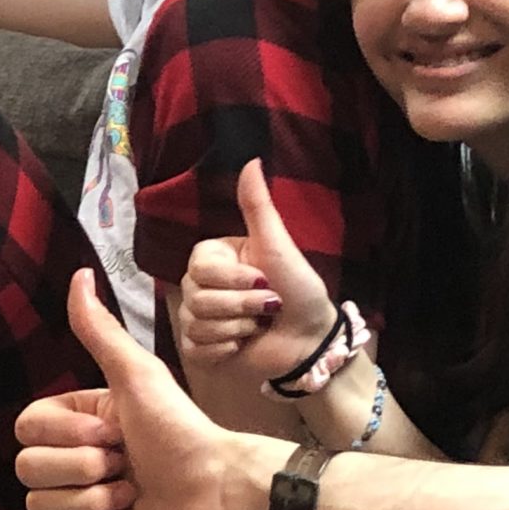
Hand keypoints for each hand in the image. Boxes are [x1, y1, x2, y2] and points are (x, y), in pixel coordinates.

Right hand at [15, 267, 288, 509]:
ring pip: (40, 507)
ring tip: (132, 496)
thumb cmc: (183, 429)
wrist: (219, 490)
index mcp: (78, 420)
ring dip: (93, 503)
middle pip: (27, 469)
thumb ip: (100, 330)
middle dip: (83, 470)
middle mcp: (75, 459)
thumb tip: (79, 273)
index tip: (113, 431)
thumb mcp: (138, 376)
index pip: (25, 428)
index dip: (66, 434)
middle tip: (127, 466)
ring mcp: (81, 502)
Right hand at [172, 160, 338, 380]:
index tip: (264, 280)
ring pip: (196, 324)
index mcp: (213, 259)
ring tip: (259, 326)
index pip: (199, 268)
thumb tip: (252, 159)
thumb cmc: (299, 288)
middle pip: (197, 298)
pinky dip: (225, 351)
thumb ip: (257, 205)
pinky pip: (196, 349)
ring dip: (238, 329)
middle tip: (269, 308)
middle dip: (241, 306)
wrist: (311, 338)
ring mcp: (197, 319)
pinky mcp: (201, 350)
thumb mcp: (278, 244)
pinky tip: (244, 346)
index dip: (233, 279)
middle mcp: (200, 286)